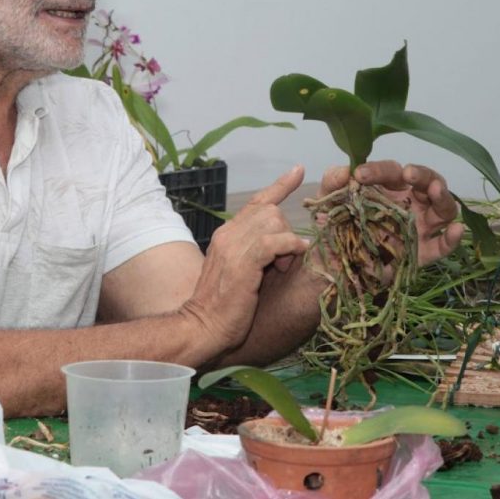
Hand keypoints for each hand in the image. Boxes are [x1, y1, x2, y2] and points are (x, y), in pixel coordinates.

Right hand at [180, 166, 308, 353]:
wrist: (201, 327)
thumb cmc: (222, 307)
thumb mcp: (237, 271)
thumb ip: (253, 252)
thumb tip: (277, 247)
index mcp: (226, 234)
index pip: (257, 202)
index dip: (280, 186)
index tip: (298, 171)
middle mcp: (228, 234)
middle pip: (270, 210)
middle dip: (286, 230)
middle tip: (284, 261)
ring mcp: (233, 247)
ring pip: (274, 221)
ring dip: (287, 241)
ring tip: (281, 267)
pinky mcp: (243, 263)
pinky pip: (275, 242)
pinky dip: (290, 246)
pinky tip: (295, 254)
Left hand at [319, 161, 462, 265]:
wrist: (331, 265)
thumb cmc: (334, 226)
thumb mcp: (328, 202)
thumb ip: (332, 182)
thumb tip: (344, 171)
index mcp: (389, 188)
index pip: (392, 172)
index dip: (378, 170)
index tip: (359, 175)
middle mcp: (410, 204)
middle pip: (428, 183)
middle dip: (422, 175)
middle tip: (408, 173)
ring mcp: (419, 228)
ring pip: (443, 209)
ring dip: (442, 197)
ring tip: (435, 189)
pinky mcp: (422, 253)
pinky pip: (442, 246)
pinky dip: (452, 239)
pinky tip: (456, 230)